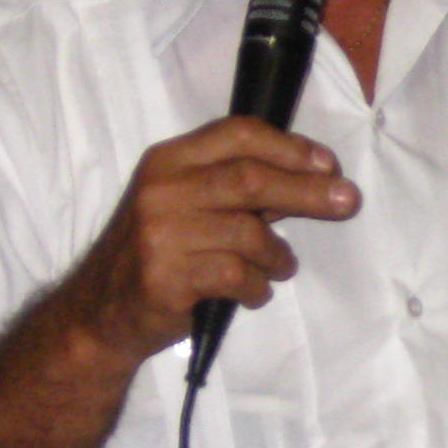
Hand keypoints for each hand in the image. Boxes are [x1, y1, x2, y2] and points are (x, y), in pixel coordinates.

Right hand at [57, 117, 359, 366]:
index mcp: (169, 160)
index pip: (238, 134)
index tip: (328, 165)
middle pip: (250, 179)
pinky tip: (254, 293)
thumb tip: (315, 180)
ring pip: (249, 233)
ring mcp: (160, 233)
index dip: (289, 147)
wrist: (99, 313)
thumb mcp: (191, 208)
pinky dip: (258, 287)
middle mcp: (161, 189)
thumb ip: (243, 192)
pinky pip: (237, 275)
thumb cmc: (159, 254)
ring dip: (278, 255)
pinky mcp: (166, 277)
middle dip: (308, 190)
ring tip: (279, 267)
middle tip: (348, 202)